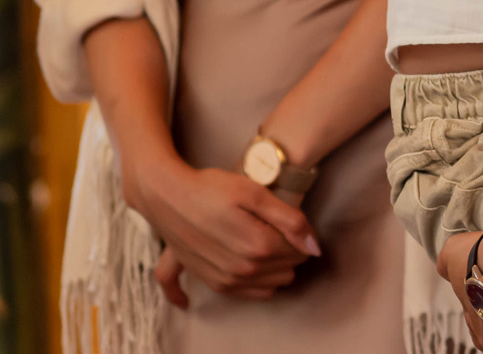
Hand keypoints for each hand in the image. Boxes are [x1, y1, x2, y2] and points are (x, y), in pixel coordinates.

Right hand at [131, 160, 319, 299]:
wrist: (167, 197)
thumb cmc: (212, 188)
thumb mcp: (256, 193)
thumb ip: (290, 220)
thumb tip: (314, 247)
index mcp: (257, 247)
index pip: (299, 251)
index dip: (299, 234)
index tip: (287, 219)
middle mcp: (242, 271)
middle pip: (287, 269)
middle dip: (288, 251)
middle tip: (274, 228)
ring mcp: (225, 281)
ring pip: (271, 285)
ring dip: (274, 267)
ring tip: (262, 240)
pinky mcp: (212, 284)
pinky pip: (249, 294)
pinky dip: (256, 283)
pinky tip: (252, 265)